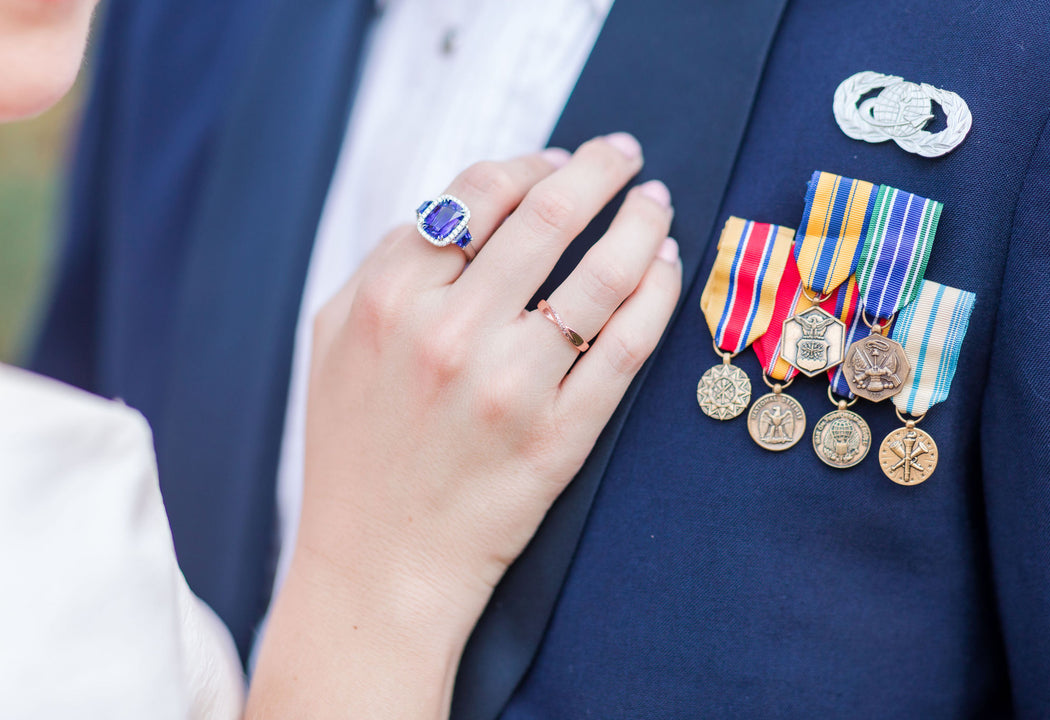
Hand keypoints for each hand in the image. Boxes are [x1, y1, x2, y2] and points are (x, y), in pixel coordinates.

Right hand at [248, 134, 679, 718]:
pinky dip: (657, 296)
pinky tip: (666, 270)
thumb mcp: (337, 340)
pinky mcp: (558, 435)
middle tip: (626, 153)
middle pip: (547, 216)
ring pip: (600, 274)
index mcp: (388, 297)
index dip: (530, 163)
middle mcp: (447, 332)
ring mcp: (509, 385)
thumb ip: (389, 265)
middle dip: (599, 169)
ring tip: (656, 204)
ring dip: (641, 223)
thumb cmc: (356, 450)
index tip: (560, 159)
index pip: (477, 193)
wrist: (380, 565)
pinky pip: (626, 346)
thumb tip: (473, 205)